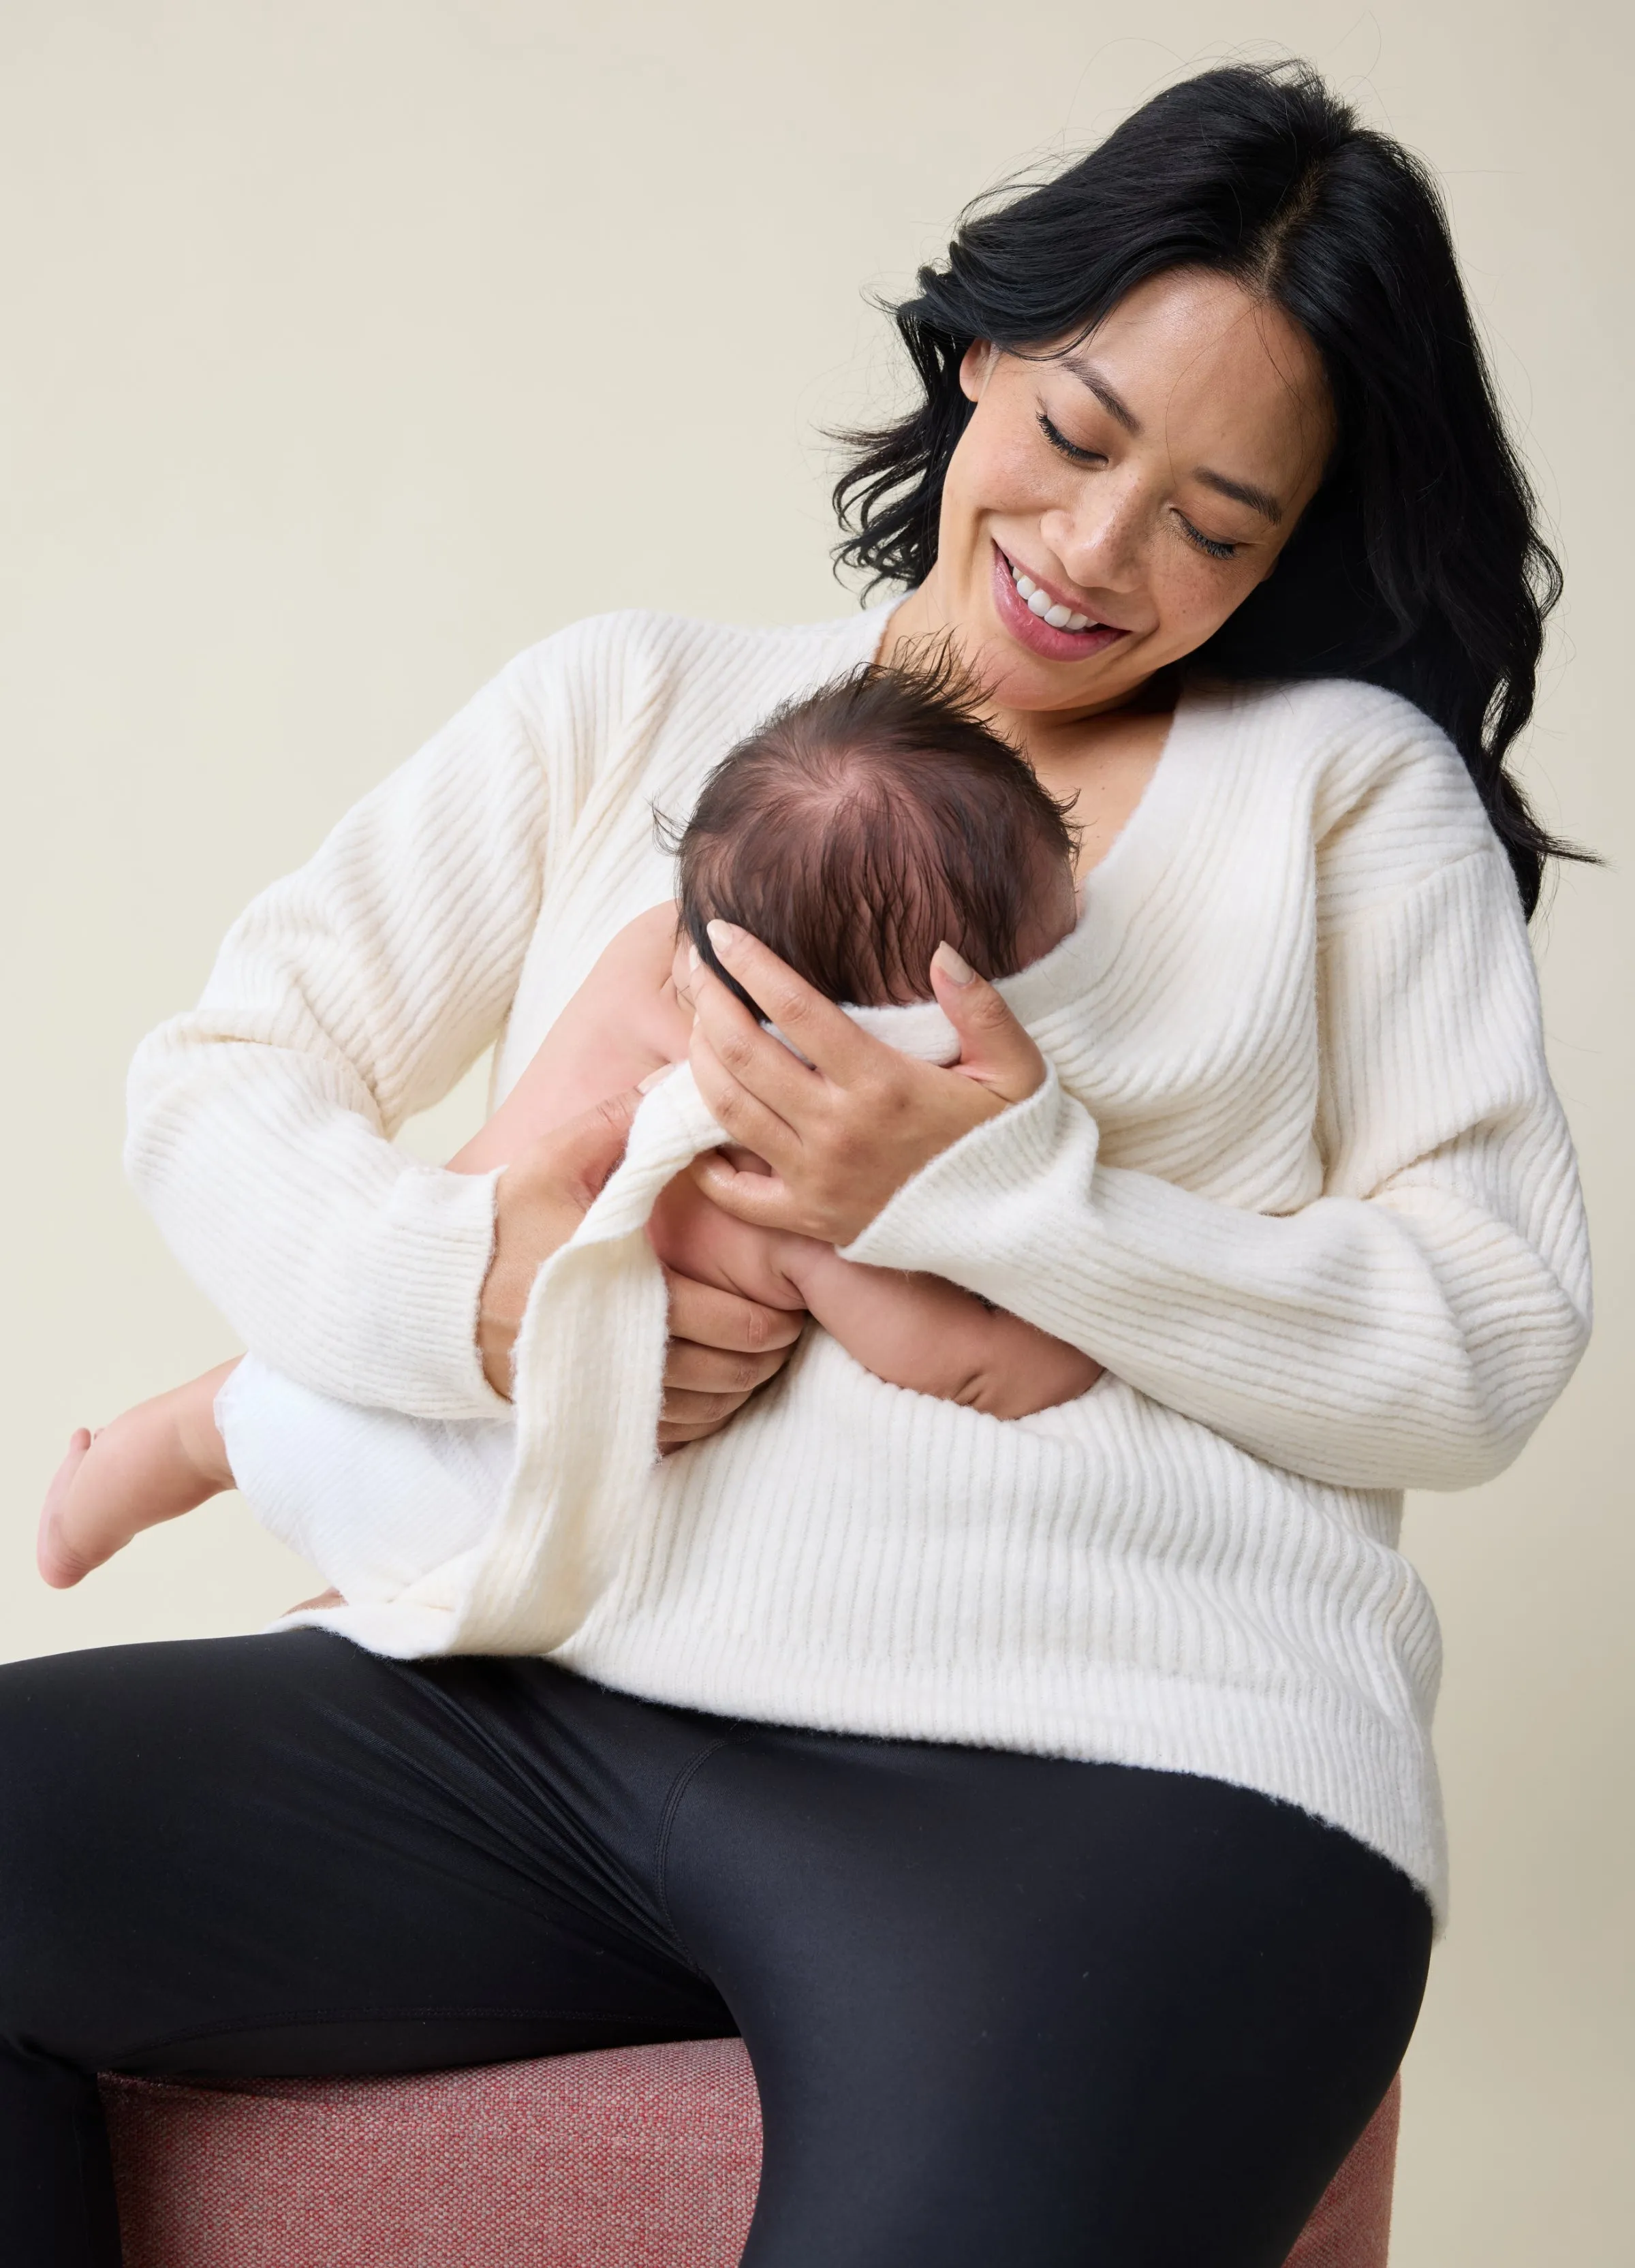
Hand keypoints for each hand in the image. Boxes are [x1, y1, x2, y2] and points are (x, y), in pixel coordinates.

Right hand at [478, 1087, 801, 1440]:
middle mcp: (612, 1345)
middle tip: (789, 1324)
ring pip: (703, 1408)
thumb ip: (621, 1121)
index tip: (791, 1296)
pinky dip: (702, 1419)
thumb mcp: (554, 1159)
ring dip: (743, 1386)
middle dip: (768, 1349)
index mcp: (616, 1280)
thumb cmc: (502, 1222)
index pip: (718, 1318)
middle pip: (723, 1369)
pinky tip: (717, 1392)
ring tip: (764, 1356)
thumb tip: (681, 1083)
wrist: (434, 1293)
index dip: (768, 1313)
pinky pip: (669, 1436)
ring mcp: (599, 1388)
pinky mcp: (585, 1412)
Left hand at [687, 925, 1047, 1245]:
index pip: (797, 1010)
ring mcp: (817, 1179)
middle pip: (746, 1056)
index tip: (721, 932)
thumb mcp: (1015, 1069)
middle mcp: (839, 1130)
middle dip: (709, 1005)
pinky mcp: (808, 1219)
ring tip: (695, 1029)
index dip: (751, 965)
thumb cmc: (1010, 1142)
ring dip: (699, 1064)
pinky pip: (736, 1195)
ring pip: (729, 1112)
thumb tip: (941, 952)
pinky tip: (696, 1126)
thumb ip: (981, 1008)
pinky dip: (705, 1162)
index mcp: (883, 1084)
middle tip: (695, 972)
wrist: (1014, 1231)